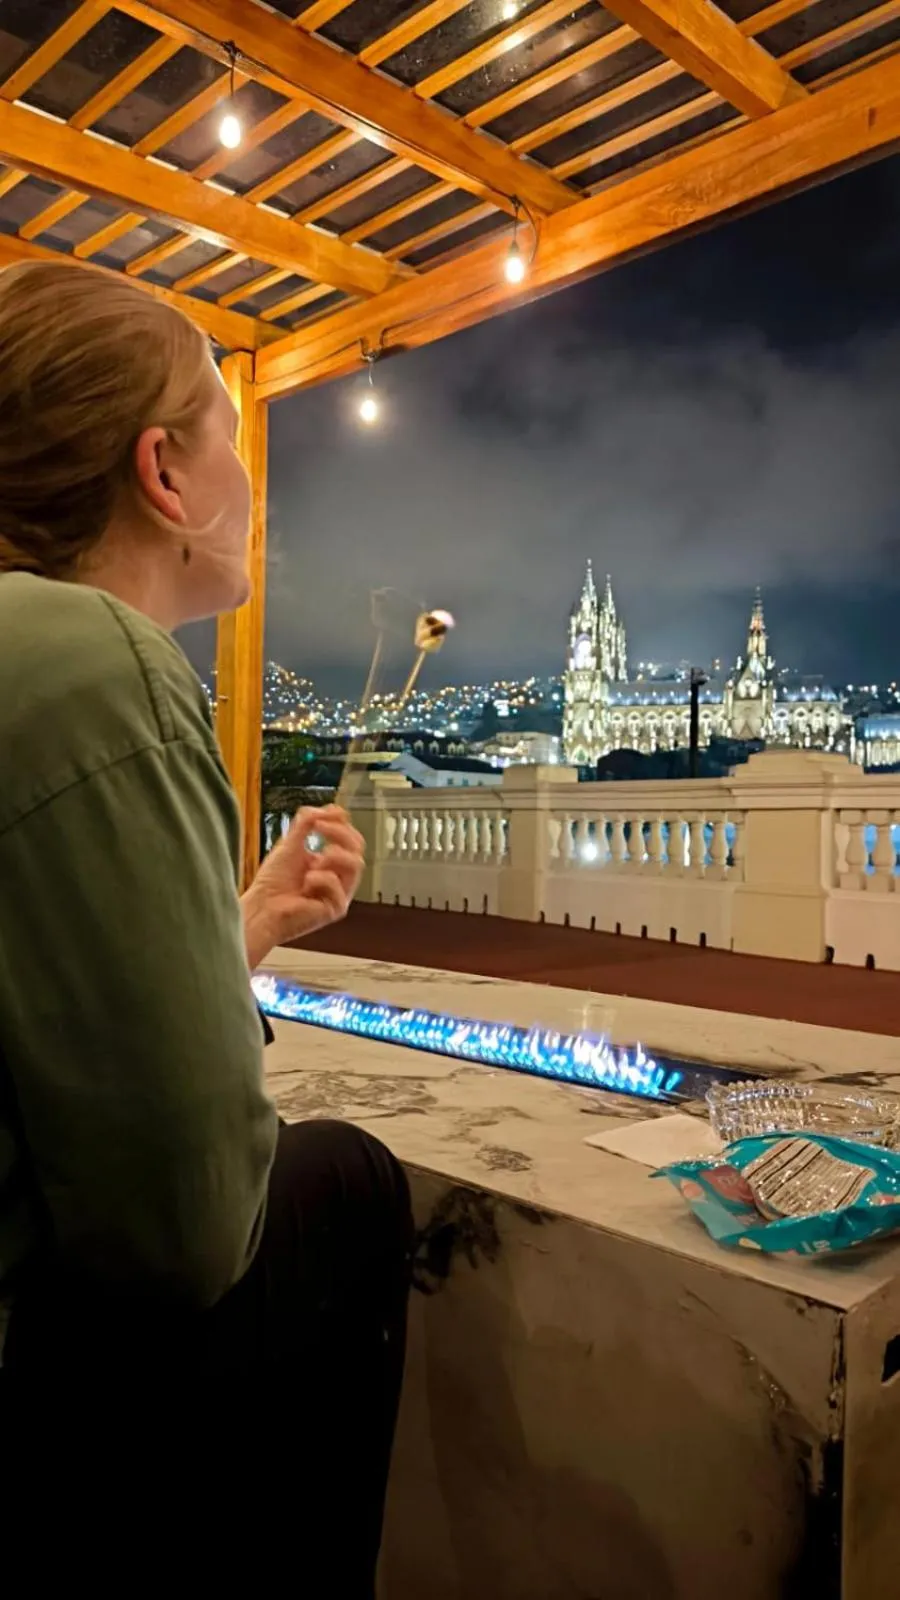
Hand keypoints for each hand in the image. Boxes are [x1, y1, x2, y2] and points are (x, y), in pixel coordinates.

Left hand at [241, 805, 364, 969]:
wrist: (260, 908)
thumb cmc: (272, 883)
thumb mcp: (290, 845)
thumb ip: (307, 824)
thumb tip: (328, 808)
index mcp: (330, 863)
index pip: (348, 838)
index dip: (340, 823)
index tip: (323, 815)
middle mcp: (338, 877)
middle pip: (357, 848)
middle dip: (341, 833)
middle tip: (320, 827)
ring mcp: (339, 893)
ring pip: (356, 864)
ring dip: (335, 855)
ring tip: (315, 859)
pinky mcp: (336, 908)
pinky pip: (338, 886)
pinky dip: (321, 879)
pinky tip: (306, 883)